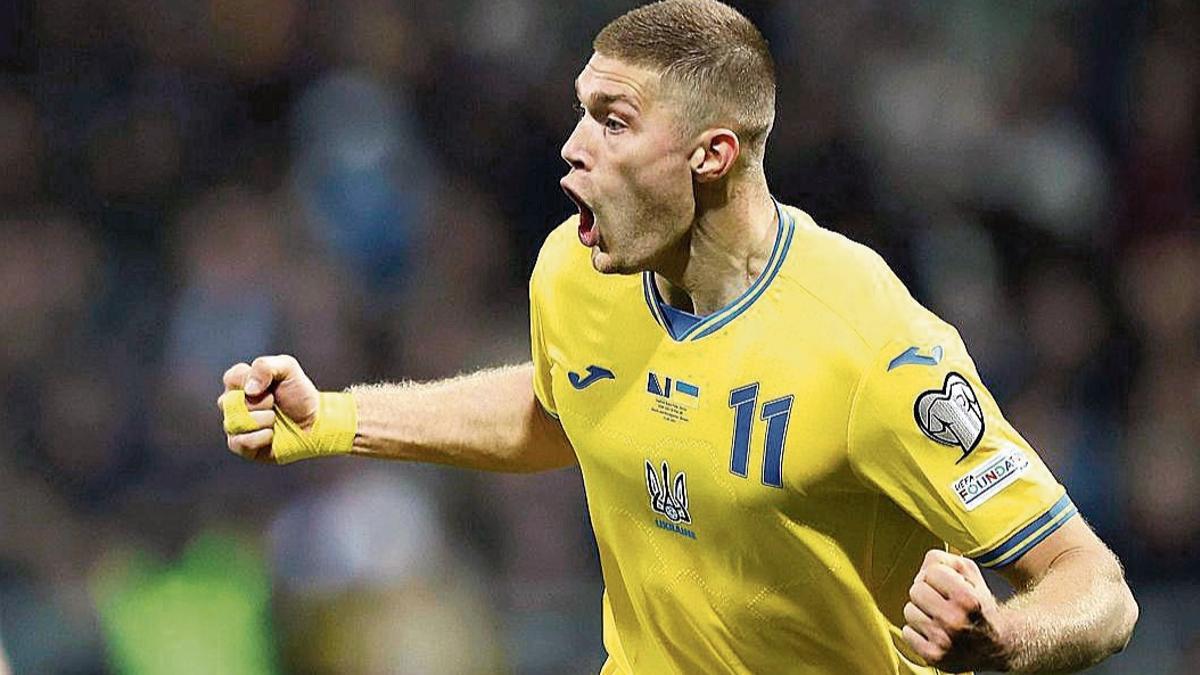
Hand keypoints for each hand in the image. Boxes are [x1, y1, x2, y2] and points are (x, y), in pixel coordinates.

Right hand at [217, 354, 318, 462]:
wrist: (314, 421)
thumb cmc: (299, 394)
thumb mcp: (288, 368)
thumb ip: (265, 367)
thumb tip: (248, 389)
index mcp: (240, 382)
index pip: (232, 378)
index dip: (253, 382)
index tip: (271, 386)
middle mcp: (233, 403)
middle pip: (231, 402)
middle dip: (261, 402)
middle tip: (274, 402)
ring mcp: (235, 424)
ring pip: (235, 422)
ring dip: (263, 419)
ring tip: (274, 418)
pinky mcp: (240, 445)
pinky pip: (240, 442)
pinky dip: (261, 437)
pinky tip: (271, 433)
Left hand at [902, 549, 1009, 671]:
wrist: (995, 646)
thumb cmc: (978, 606)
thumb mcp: (971, 575)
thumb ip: (944, 560)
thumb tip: (922, 571)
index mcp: (968, 599)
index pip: (931, 572)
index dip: (938, 577)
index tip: (950, 587)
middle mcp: (955, 621)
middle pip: (916, 590)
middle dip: (927, 593)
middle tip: (943, 603)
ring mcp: (943, 641)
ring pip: (909, 611)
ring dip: (921, 612)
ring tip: (939, 619)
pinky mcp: (933, 656)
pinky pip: (907, 633)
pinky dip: (917, 632)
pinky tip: (934, 633)